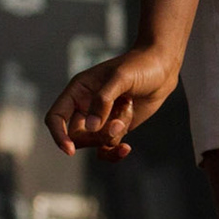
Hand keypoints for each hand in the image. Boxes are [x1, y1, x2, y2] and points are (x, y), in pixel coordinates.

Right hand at [43, 46, 180, 161]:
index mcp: (78, 91)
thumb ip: (104, 100)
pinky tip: (126, 149)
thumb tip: (91, 127)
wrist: (163, 68)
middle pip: (75, 136)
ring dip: (113, 134)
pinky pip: (106, 149)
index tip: (69, 149)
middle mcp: (85, 107)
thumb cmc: (140, 66)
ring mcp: (100, 119)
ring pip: (94, 143)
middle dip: (95, 137)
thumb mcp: (121, 78)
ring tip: (128, 109)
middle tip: (117, 125)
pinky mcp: (115, 128)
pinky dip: (114, 153)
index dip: (58, 134)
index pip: (56, 117)